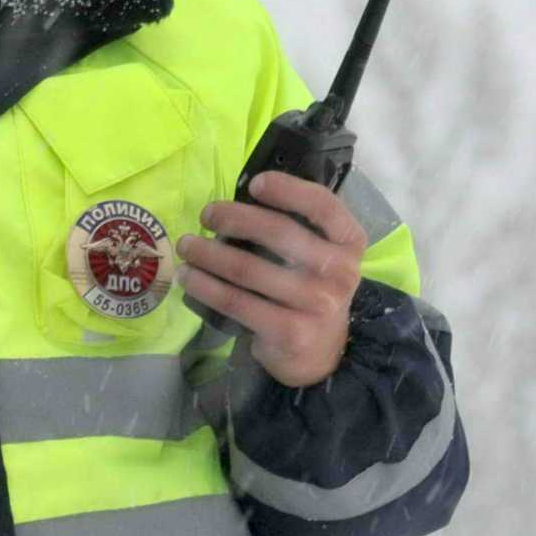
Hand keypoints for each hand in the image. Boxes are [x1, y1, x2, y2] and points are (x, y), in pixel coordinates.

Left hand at [175, 172, 366, 387]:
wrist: (321, 352)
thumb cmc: (310, 291)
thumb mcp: (320, 257)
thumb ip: (297, 229)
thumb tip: (238, 201)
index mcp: (350, 242)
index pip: (323, 205)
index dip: (288, 189)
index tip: (254, 184)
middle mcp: (339, 271)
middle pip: (278, 233)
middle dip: (233, 219)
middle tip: (206, 215)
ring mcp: (316, 304)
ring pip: (248, 269)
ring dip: (208, 255)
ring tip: (186, 246)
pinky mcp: (289, 332)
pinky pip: (236, 302)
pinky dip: (206, 288)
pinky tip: (188, 279)